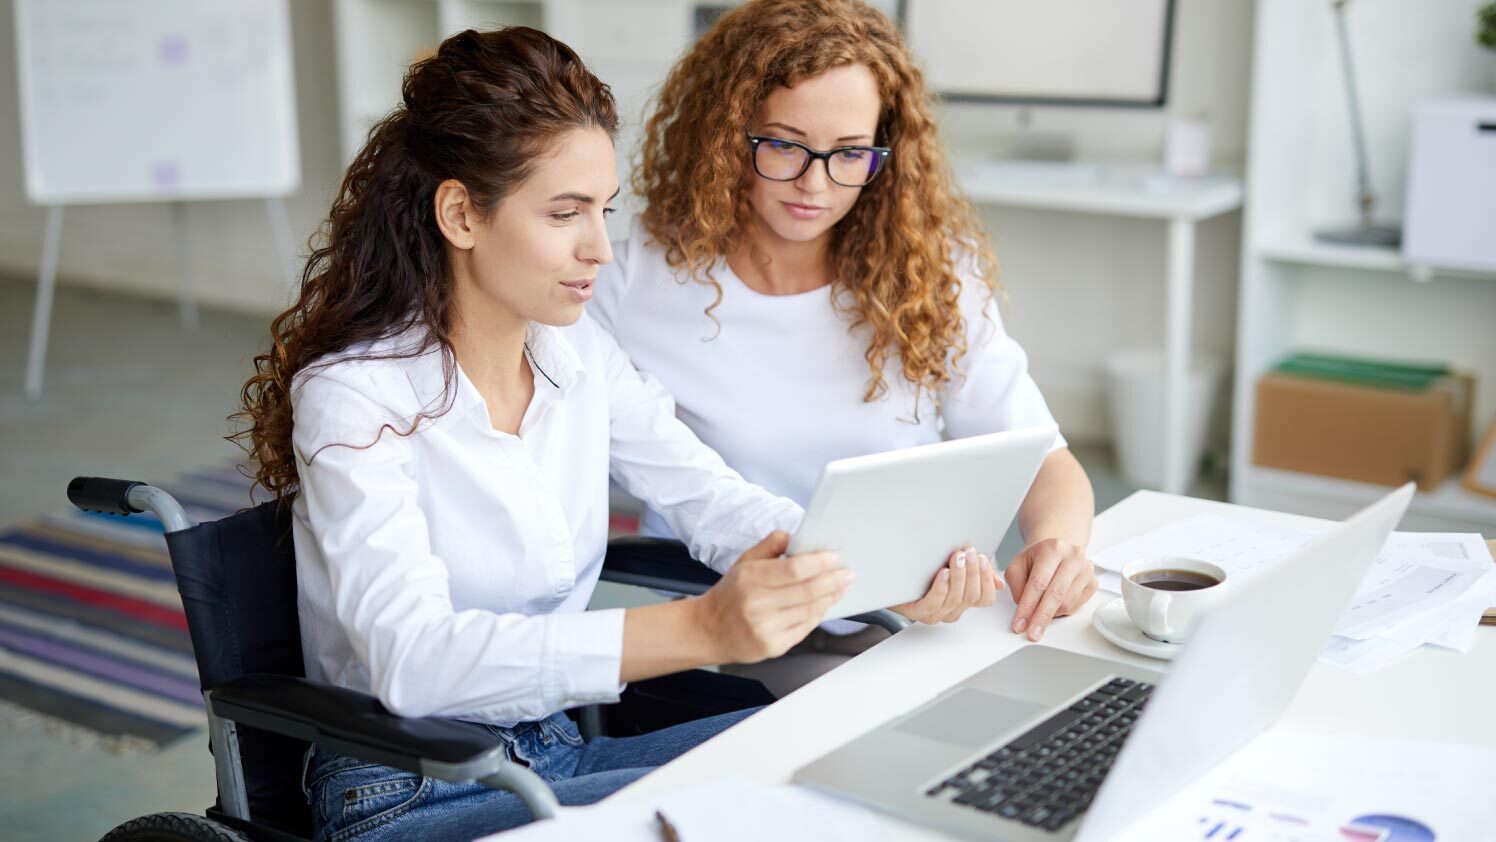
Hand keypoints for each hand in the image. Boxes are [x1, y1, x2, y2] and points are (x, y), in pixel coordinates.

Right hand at [693, 531, 851, 663]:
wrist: (709, 630)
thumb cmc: (730, 595)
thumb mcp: (744, 562)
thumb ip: (770, 545)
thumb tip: (796, 536)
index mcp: (750, 579)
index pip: (793, 569)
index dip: (819, 563)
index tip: (835, 557)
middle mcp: (757, 604)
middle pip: (807, 591)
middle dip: (833, 580)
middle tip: (847, 573)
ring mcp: (765, 628)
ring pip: (810, 610)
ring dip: (830, 597)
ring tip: (841, 586)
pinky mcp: (773, 646)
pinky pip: (805, 628)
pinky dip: (818, 614)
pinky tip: (824, 604)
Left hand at [891, 546, 1003, 623]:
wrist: (890, 577)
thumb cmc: (924, 570)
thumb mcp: (955, 567)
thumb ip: (976, 573)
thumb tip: (998, 582)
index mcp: (962, 601)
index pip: (985, 598)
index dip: (986, 579)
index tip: (982, 558)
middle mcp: (951, 610)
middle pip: (971, 596)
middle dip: (972, 572)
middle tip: (970, 553)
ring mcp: (934, 613)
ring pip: (955, 599)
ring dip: (959, 576)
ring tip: (957, 557)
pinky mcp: (916, 611)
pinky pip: (933, 603)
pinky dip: (941, 587)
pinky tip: (943, 573)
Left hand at [1005, 538, 1097, 641]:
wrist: (1056, 551)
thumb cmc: (1037, 559)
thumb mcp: (1018, 565)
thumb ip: (1016, 584)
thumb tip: (1023, 607)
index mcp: (1053, 548)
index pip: (1039, 582)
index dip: (1028, 606)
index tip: (1019, 623)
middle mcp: (1073, 557)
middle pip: (1056, 594)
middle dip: (1041, 617)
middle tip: (1032, 633)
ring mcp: (1086, 570)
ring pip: (1067, 603)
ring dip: (1051, 614)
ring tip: (1039, 613)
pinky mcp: (1093, 583)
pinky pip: (1076, 606)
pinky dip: (1062, 612)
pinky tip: (1053, 605)